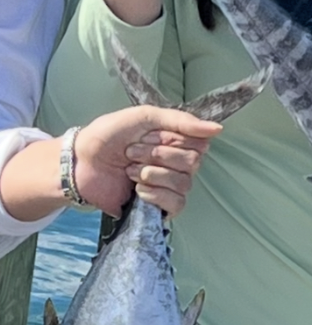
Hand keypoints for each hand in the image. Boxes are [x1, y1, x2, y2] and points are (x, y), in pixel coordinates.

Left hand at [73, 105, 221, 217]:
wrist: (79, 163)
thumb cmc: (108, 136)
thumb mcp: (145, 117)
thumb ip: (182, 121)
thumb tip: (218, 130)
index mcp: (177, 142)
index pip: (199, 143)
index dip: (173, 140)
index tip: (149, 135)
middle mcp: (178, 164)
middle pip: (193, 162)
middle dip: (158, 155)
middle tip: (132, 153)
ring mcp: (169, 186)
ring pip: (185, 183)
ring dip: (152, 174)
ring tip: (130, 171)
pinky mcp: (160, 207)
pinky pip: (177, 203)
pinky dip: (156, 194)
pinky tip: (138, 190)